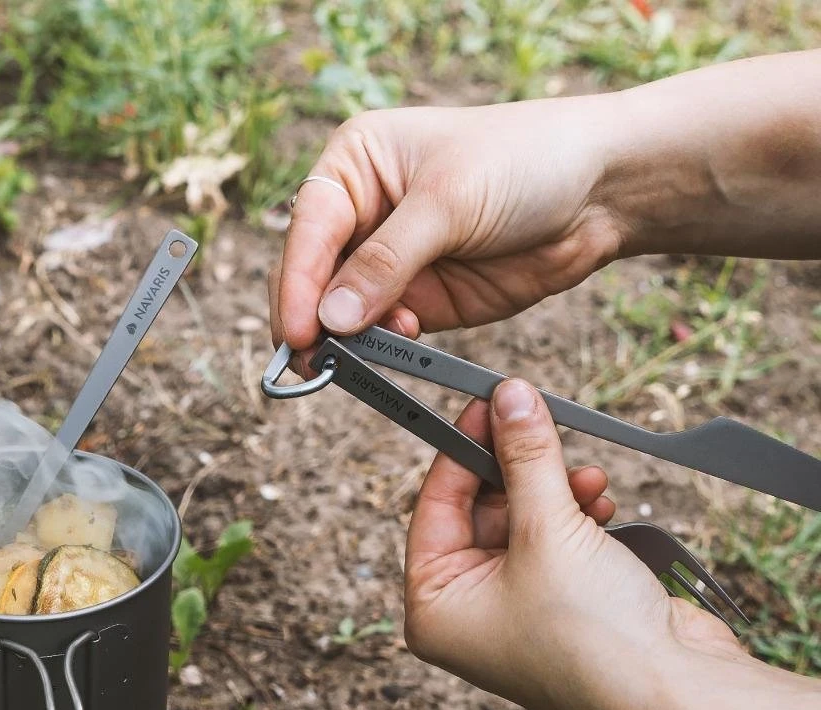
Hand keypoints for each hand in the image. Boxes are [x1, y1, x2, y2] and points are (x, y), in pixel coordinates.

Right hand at [269, 98, 625, 362]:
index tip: (300, 328)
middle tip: (312, 359)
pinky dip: (380, 343)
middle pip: (312, 275)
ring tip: (356, 353)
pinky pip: (381, 331)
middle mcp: (363, 211)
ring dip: (345, 337)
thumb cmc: (525, 161)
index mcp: (356, 164)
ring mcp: (387, 260)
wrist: (600, 191)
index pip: (309, 228)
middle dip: (310, 317)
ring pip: (340, 311)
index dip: (298, 281)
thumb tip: (331, 317)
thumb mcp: (449, 201)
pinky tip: (403, 334)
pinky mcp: (417, 299)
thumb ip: (386, 261)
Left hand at [404, 379, 743, 709]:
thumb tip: (510, 399)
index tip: (489, 404)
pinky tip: (600, 504)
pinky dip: (576, 517)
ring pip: (522, 523)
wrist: (674, 694)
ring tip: (586, 479)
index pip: (433, 508)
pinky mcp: (560, 606)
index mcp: (434, 609)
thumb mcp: (547, 529)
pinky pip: (554, 543)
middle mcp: (466, 614)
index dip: (462, 450)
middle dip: (519, 471)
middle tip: (541, 427)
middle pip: (479, 511)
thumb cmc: (592, 638)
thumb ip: (527, 458)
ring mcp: (513, 612)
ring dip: (554, 491)